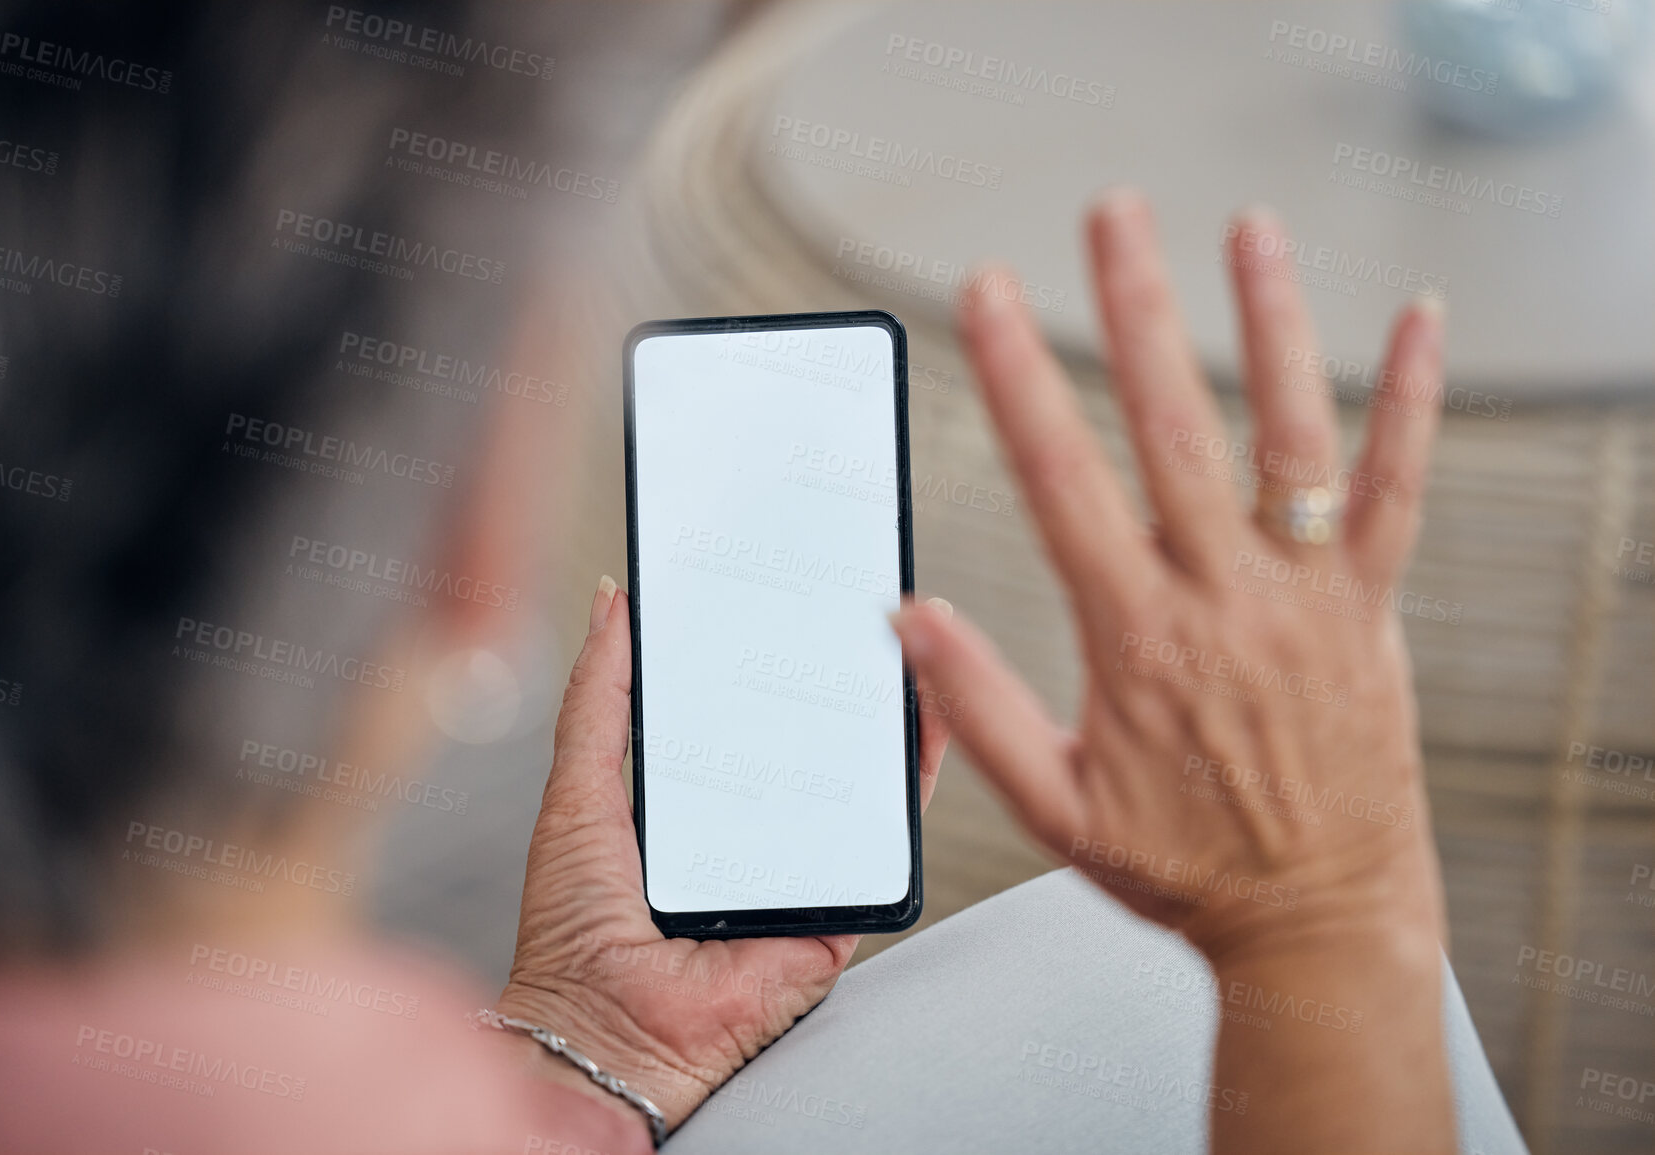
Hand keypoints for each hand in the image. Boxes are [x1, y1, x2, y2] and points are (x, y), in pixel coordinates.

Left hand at [497, 577, 949, 1134]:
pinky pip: (886, 833)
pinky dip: (913, 776)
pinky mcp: (839, 903)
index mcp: (685, 797)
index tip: (773, 588)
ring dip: (880, 712)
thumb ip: (599, 698)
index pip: (732, 706)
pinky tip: (925, 720)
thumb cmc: (577, 931)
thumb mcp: (578, 787)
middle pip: (800, 733)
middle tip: (844, 598)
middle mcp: (746, 827)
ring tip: (899, 640)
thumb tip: (615, 604)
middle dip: (824, 669)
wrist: (612, 1031)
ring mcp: (796, 863)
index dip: (754, 648)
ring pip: (853, 776)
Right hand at [889, 190, 1453, 1152]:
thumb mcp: (1056, 807)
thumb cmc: (1182, 868)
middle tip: (1109, 217)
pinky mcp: (1369, 611)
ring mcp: (1308, 599)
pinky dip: (1412, 405)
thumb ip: (976, 707)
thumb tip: (906, 616)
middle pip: (1175, 430)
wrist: (1317, 919)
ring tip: (1246, 234)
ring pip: (1290, 440)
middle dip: (1134, 312)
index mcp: (1137, 639)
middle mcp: (1225, 600)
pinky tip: (1419, 322)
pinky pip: (1398, 495)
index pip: (1063, 483)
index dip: (1017, 380)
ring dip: (1269, 328)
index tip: (986, 300)